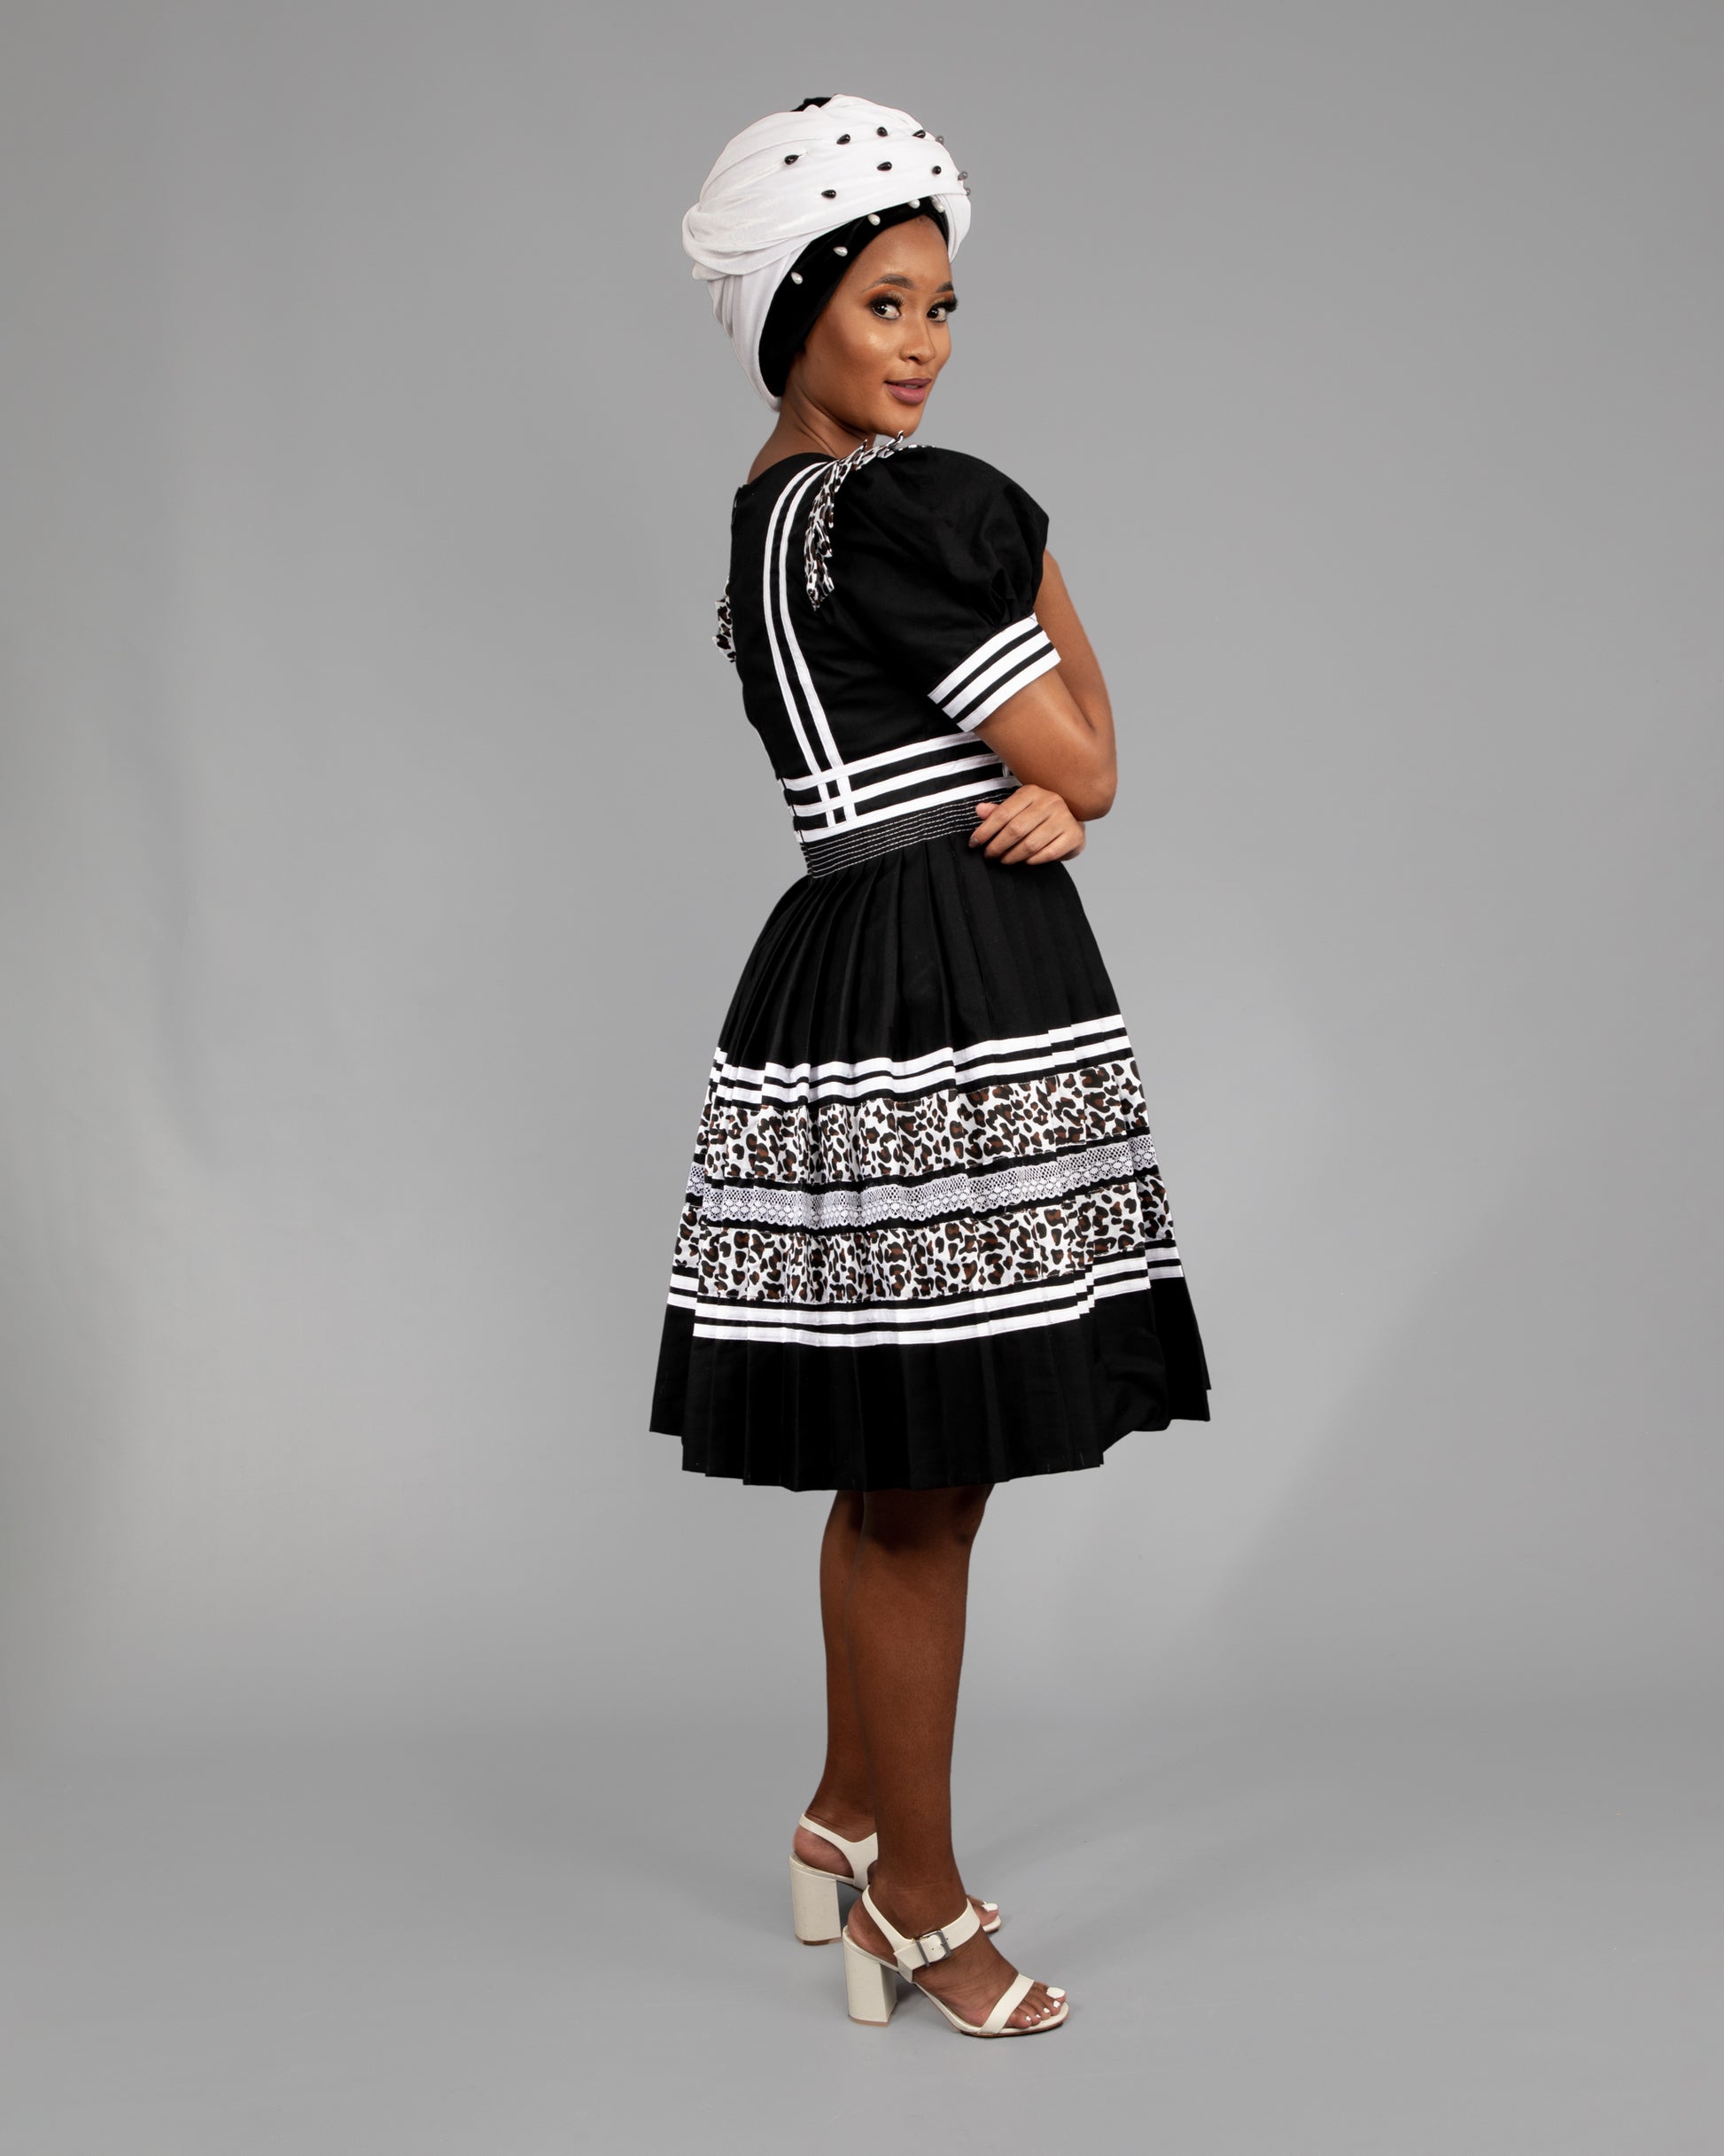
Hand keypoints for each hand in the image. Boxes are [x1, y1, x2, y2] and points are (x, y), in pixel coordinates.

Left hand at [968, 786, 1086, 865]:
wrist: (1071, 823)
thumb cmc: (1040, 817)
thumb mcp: (1018, 809)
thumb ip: (999, 812)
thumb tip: (979, 810)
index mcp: (1031, 792)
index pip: (1003, 813)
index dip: (985, 830)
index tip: (974, 843)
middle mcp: (1049, 802)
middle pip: (1015, 829)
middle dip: (998, 846)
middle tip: (990, 855)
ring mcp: (1064, 818)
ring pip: (1030, 844)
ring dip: (1013, 856)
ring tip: (1004, 860)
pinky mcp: (1073, 835)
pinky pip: (1048, 854)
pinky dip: (1032, 860)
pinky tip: (1025, 861)